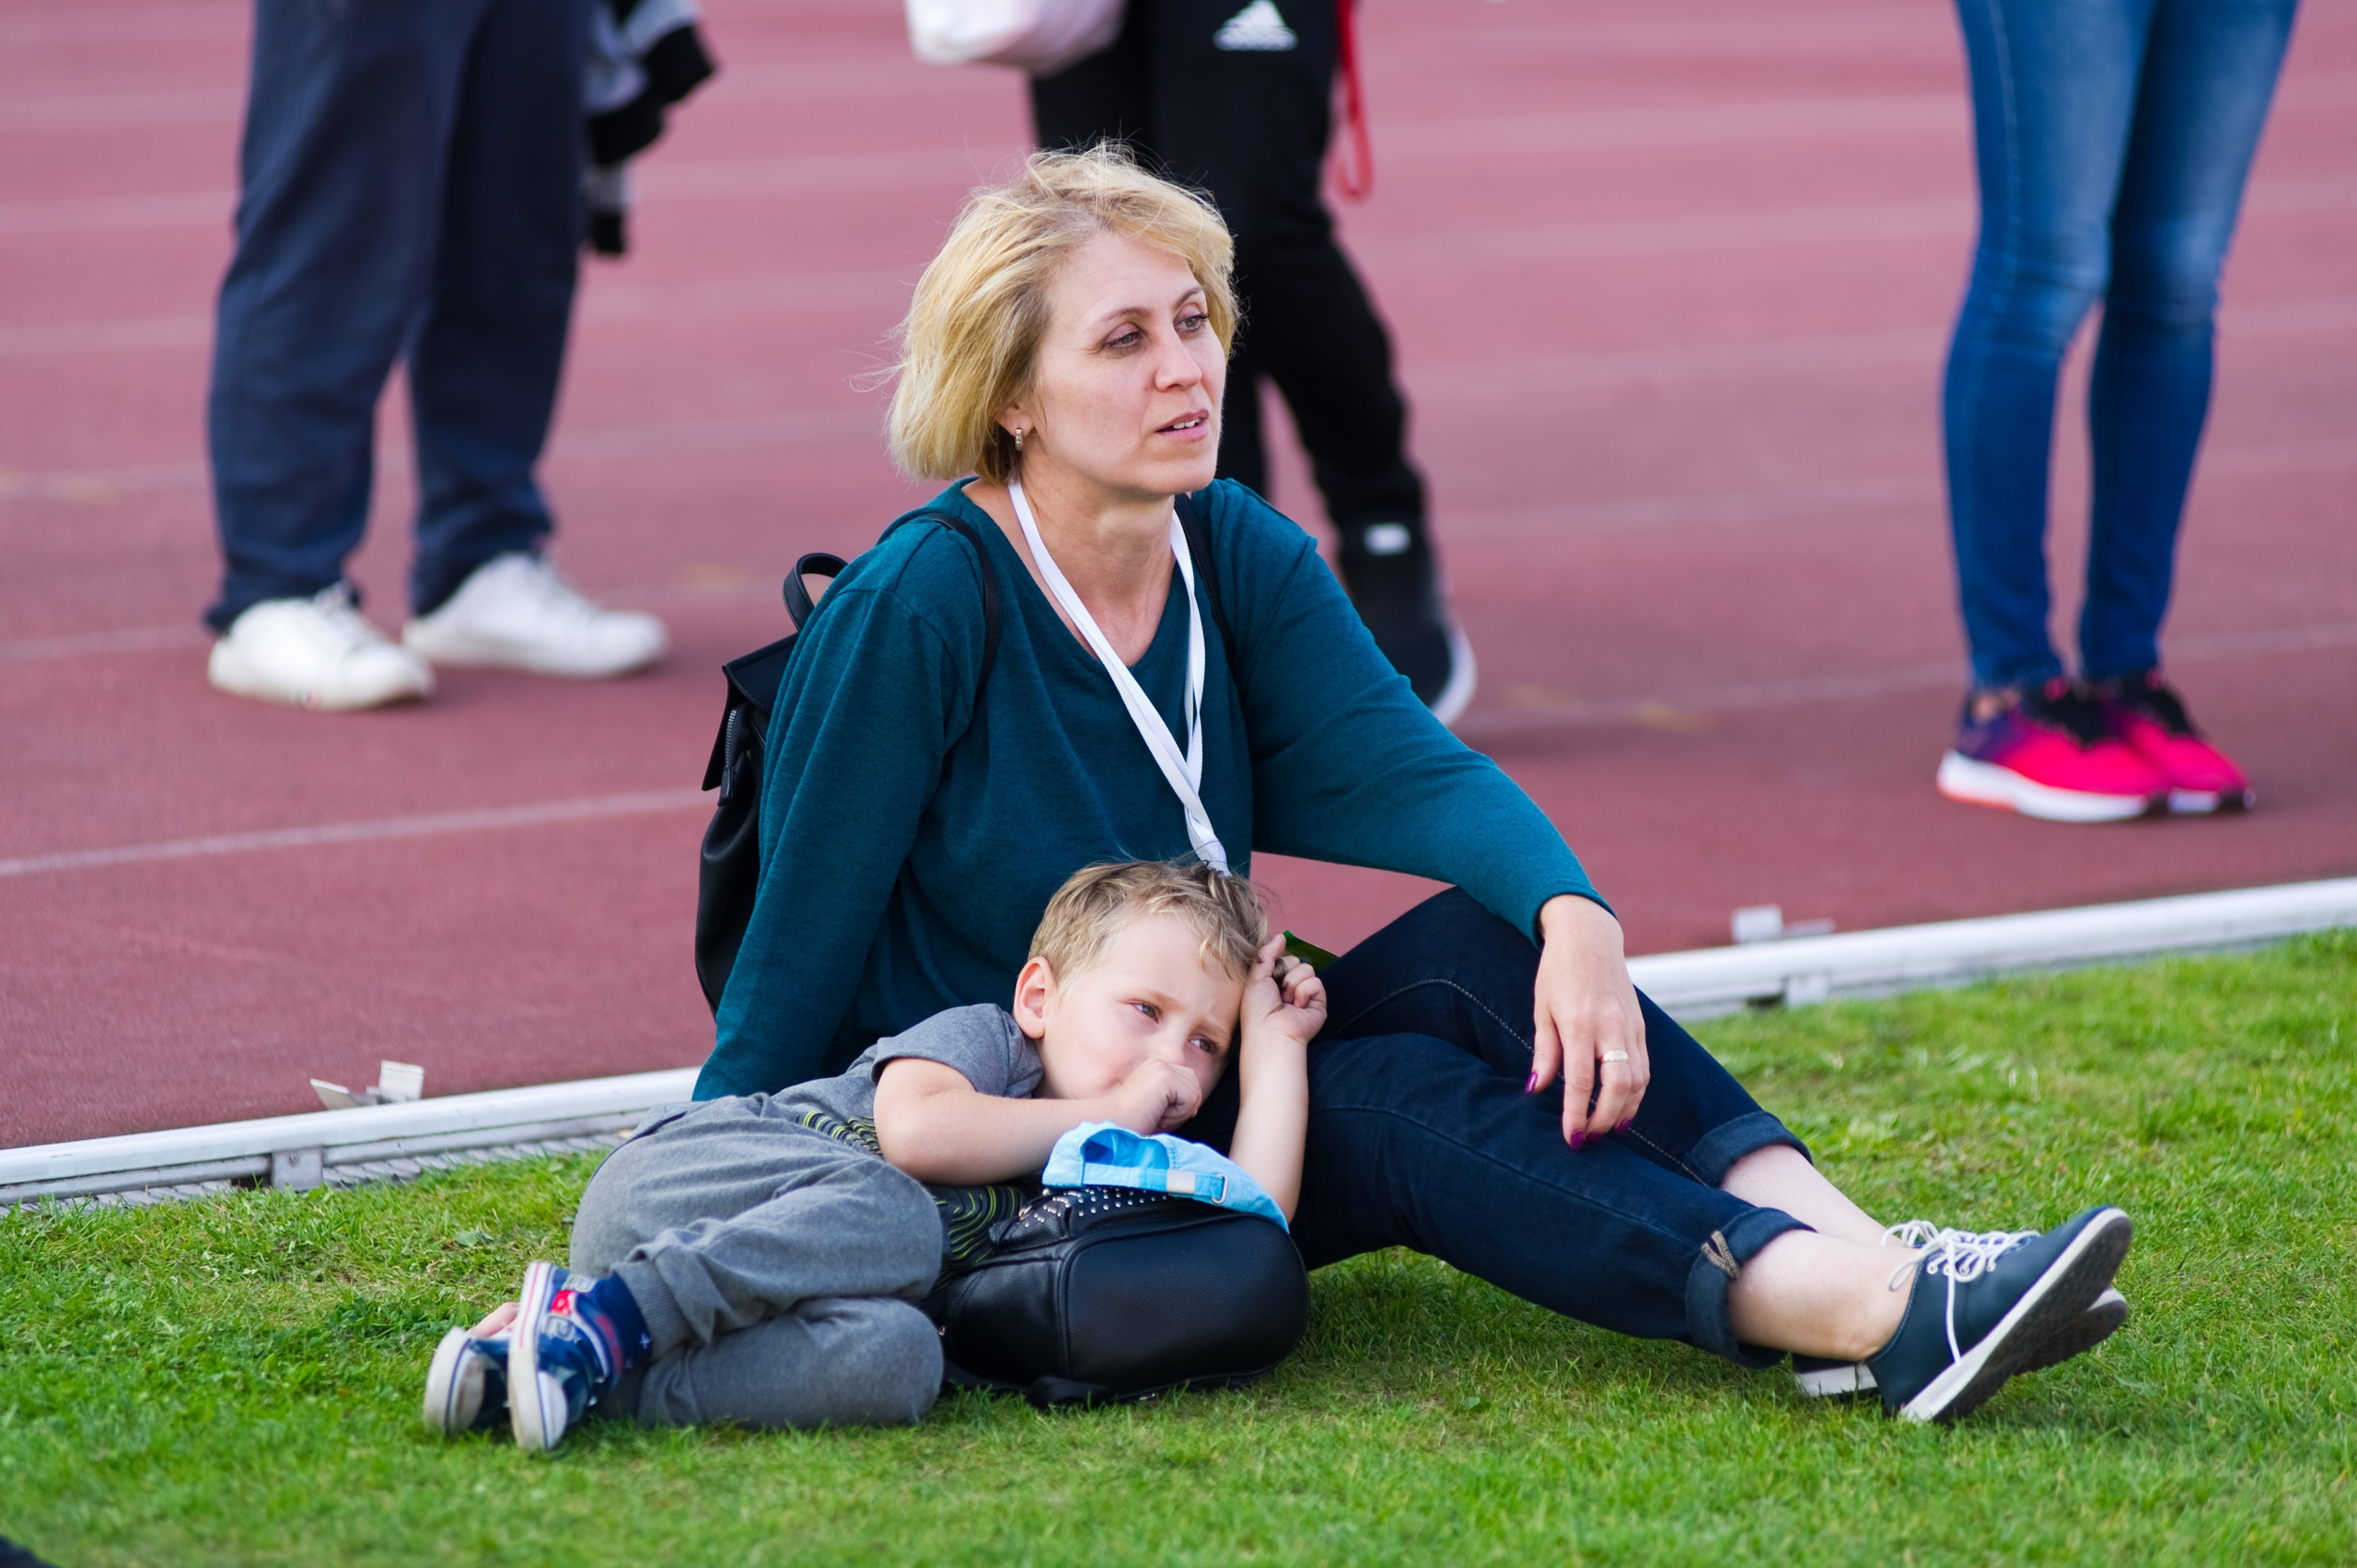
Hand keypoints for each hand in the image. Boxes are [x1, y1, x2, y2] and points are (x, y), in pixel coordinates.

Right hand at [1106, 1057, 1203, 1133]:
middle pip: (1194, 1085)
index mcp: (1156, 1067)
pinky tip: (1156, 1114)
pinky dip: (1177, 1114)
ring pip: (1194, 1093)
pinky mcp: (1165, 1077)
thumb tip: (1196, 1104)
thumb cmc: (1131, 1124)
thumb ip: (1176, 1100)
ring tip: (1155, 1114)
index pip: (1188, 1081)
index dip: (1182, 1103)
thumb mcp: (1157, 1107)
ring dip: (1179, 1113)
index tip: (1160, 1114)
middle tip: (1157, 1115)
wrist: (1110, 1125)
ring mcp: (1162, 1067)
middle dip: (1183, 1107)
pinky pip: (1190, 1099)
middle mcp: (1159, 1062)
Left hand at [1242, 934, 1326, 1051]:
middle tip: (1277, 993)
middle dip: (1285, 974)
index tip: (1267, 981)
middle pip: (1296, 961)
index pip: (1283, 959)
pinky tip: (1298, 1007)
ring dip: (1294, 984)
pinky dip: (1305, 992)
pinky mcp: (1319, 1002)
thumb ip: (1267, 954)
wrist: (1271, 1032)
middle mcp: (1290, 988)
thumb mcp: (1256, 976)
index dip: (1275, 966)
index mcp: (1274, 982)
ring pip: (1307, 969)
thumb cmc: (1257, 1010)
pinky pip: (1317, 982)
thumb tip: (1281, 936)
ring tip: (1287, 1002)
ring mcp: (1305, 995)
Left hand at [1527, 894, 1648, 1145]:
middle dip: (1604, 1120)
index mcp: (1579, 1023)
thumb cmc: (1557, 973)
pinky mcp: (1641, 1027)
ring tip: (1607, 1130)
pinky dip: (1636, 1093)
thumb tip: (1535, 1091)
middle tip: (1589, 1139)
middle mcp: (1610, 1027)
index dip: (1576, 1115)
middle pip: (1618, 1087)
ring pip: (1638, 1081)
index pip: (1581, 1082)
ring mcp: (1630, 1027)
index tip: (1571, 1138)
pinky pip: (1644, 1067)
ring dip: (1624, 1111)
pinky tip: (1622, 1107)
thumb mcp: (1542, 1009)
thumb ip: (1543, 1052)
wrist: (1589, 937)